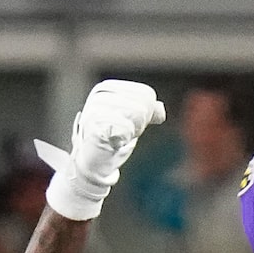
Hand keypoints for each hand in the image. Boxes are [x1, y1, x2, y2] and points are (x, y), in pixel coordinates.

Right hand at [35, 80, 164, 221]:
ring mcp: (96, 108)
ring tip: (117, 138)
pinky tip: (114, 142)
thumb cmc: (112, 141)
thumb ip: (147, 113)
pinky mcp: (94, 124)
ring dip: (132, 132)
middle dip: (140, 124)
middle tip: (123, 134)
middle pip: (143, 105)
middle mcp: (100, 95)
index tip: (130, 126)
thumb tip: (161, 110)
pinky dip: (124, 139)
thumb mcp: (133, 123)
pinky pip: (125, 127)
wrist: (93, 163)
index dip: (147, 115)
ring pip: (137, 114)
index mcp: (108, 88)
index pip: (146, 94)